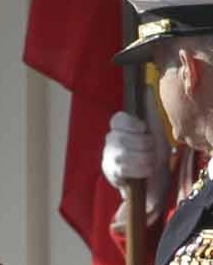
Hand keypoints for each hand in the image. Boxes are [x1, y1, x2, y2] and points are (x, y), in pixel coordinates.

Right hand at [102, 88, 169, 216]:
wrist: (154, 179)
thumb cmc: (153, 152)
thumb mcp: (155, 129)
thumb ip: (149, 109)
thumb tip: (145, 86)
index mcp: (120, 128)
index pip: (117, 120)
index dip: (131, 124)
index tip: (142, 129)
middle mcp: (111, 141)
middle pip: (121, 138)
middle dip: (143, 145)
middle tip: (150, 149)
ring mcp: (108, 158)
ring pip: (124, 154)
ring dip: (144, 158)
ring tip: (149, 161)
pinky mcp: (111, 173)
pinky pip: (125, 168)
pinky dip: (140, 170)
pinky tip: (144, 171)